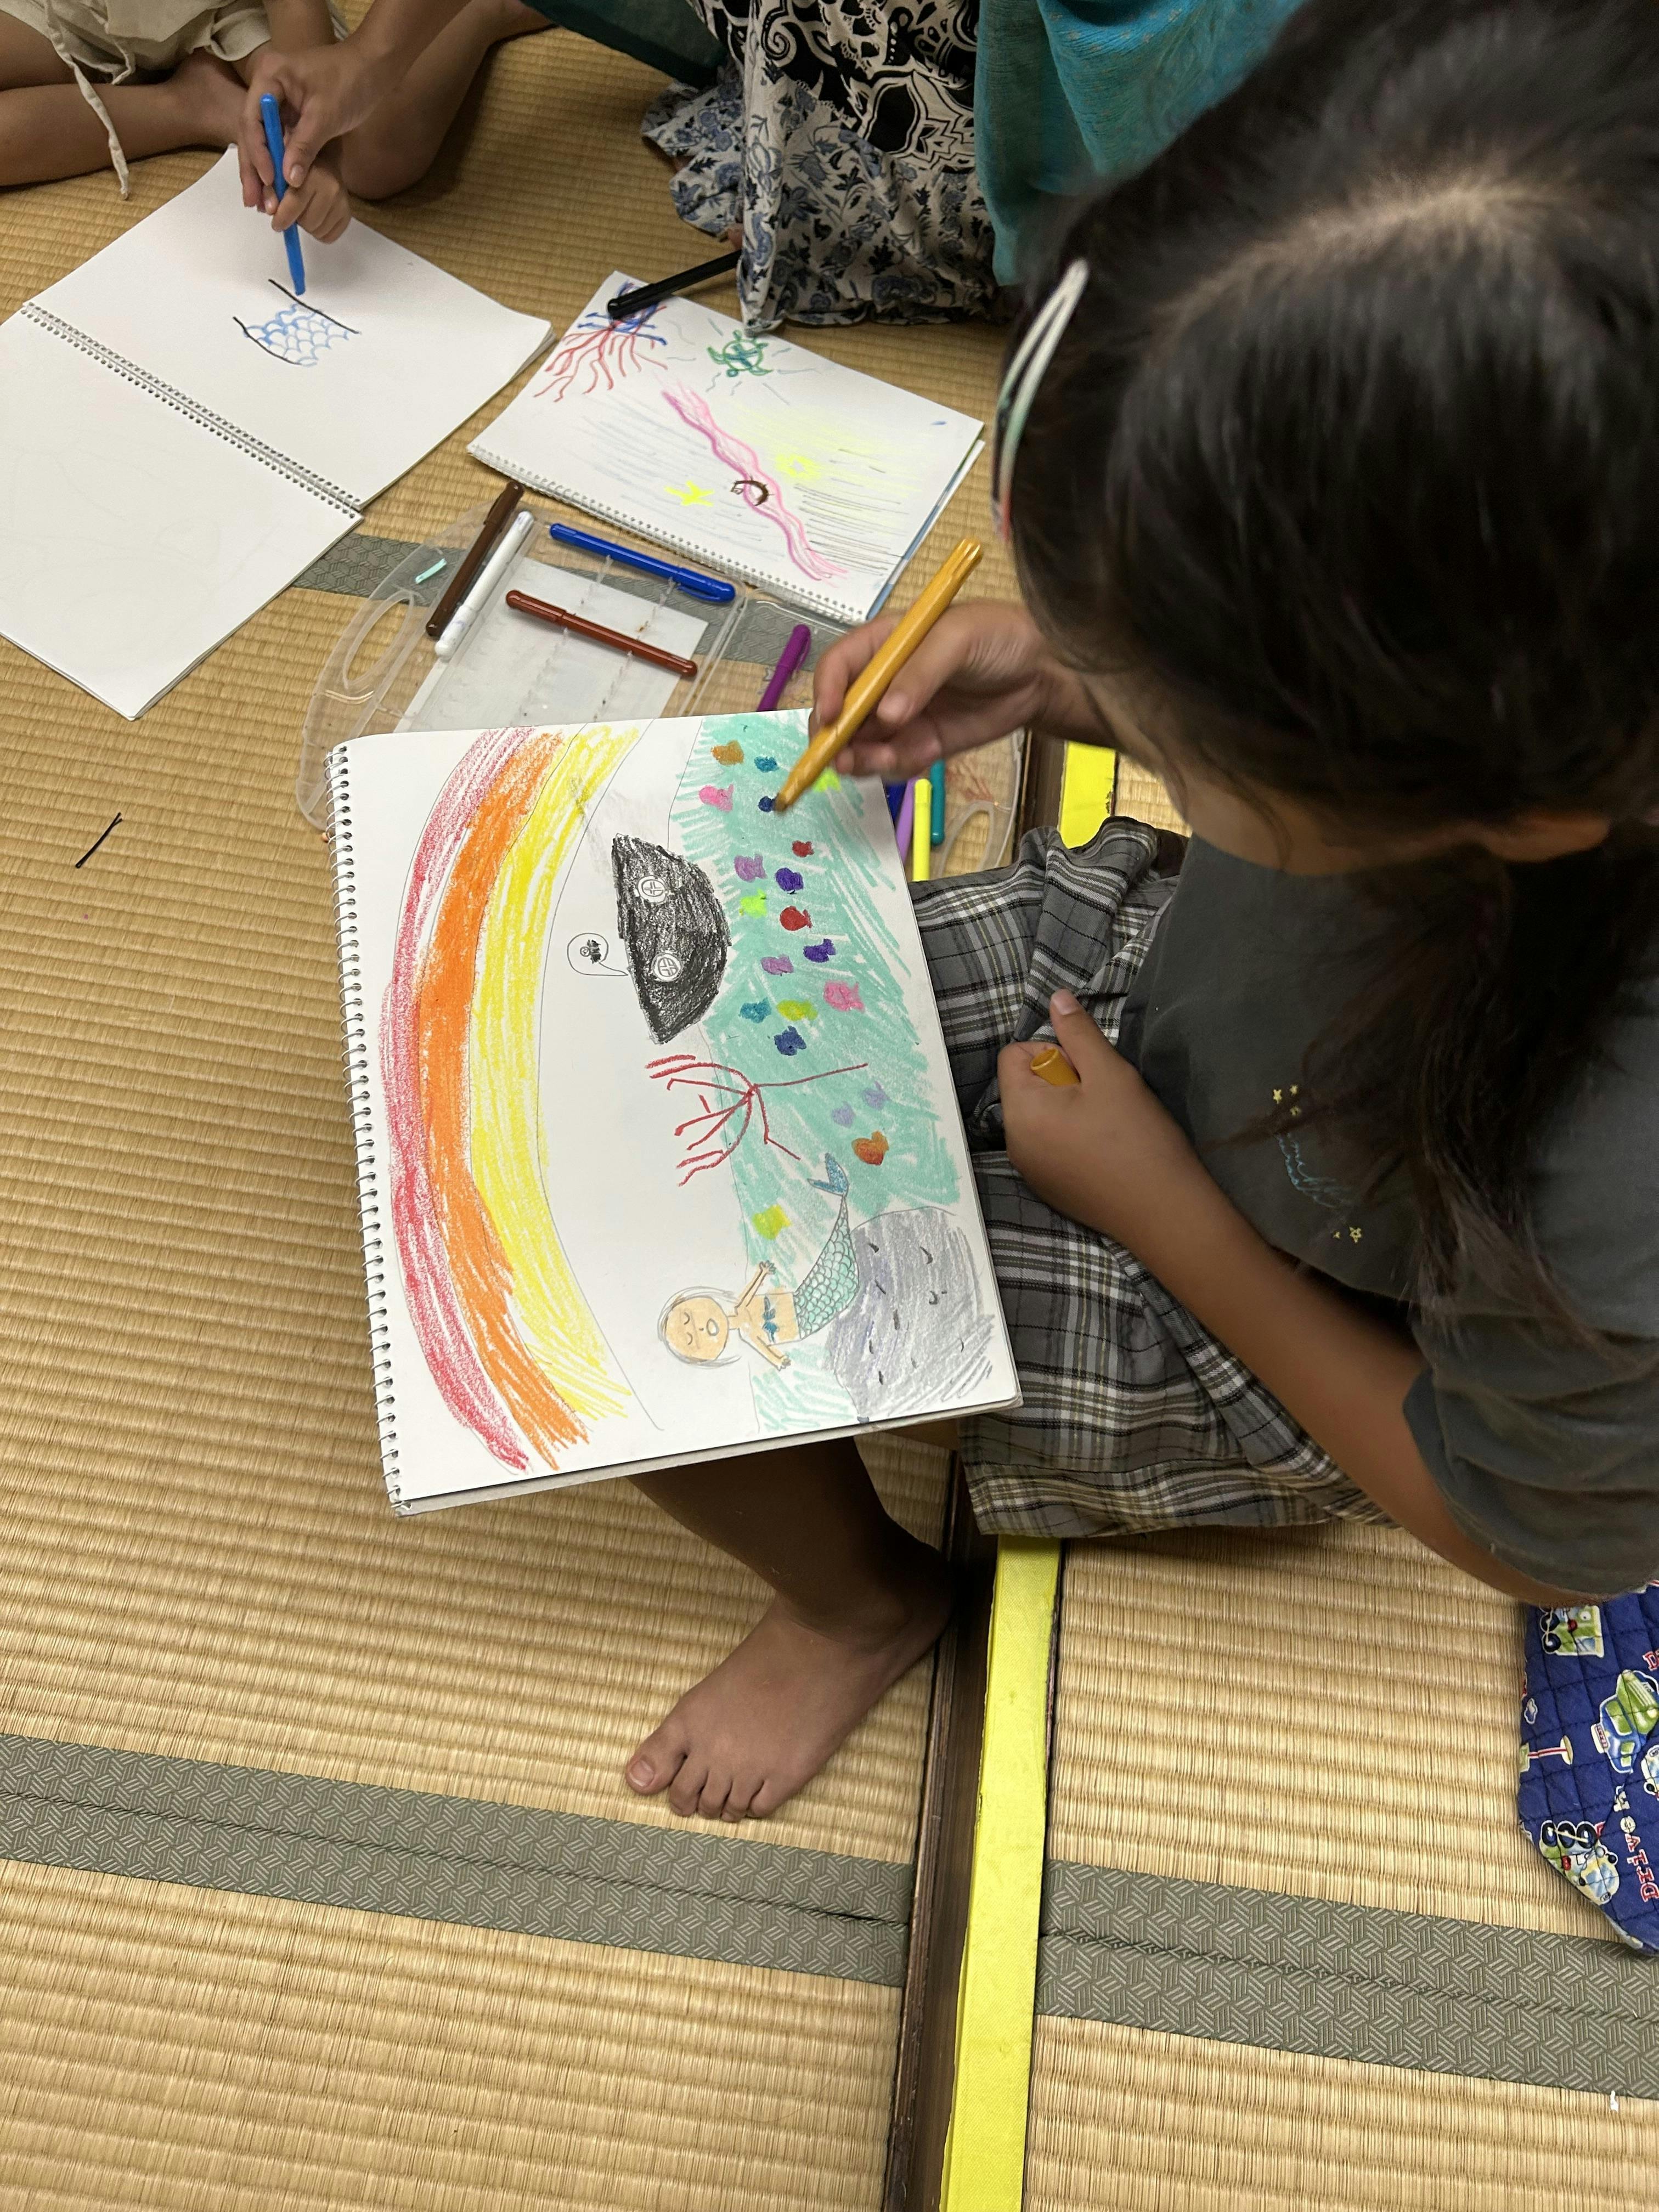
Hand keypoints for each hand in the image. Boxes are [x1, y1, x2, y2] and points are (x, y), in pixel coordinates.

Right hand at [238, 38, 388, 208]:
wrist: (371, 68)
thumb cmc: (350, 81)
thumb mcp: (325, 115)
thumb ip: (305, 147)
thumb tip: (289, 181)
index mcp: (269, 76)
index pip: (252, 119)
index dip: (258, 154)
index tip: (269, 181)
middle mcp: (267, 87)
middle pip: (252, 134)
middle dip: (254, 170)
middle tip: (255, 203)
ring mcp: (277, 102)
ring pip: (263, 142)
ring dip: (264, 174)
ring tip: (264, 205)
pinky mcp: (290, 115)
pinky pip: (279, 144)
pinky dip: (279, 166)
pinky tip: (278, 191)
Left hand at [259, 143, 351, 241]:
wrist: (323, 156)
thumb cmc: (294, 161)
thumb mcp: (277, 165)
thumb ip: (270, 185)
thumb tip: (269, 210)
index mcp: (314, 171)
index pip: (295, 202)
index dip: (282, 216)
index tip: (275, 221)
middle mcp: (332, 187)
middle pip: (306, 222)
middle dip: (295, 220)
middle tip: (291, 211)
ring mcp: (342, 201)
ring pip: (317, 231)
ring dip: (306, 226)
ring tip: (303, 211)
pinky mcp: (347, 213)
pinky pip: (328, 237)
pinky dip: (318, 233)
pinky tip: (314, 218)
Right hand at [810, 601, 1098, 778]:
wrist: (1042, 672)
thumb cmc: (999, 637)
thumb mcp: (958, 639)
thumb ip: (921, 673)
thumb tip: (887, 714)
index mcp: (884, 644)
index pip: (838, 666)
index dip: (826, 691)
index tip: (830, 718)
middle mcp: (883, 682)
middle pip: (839, 712)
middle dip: (834, 737)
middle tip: (842, 757)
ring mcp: (900, 717)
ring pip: (861, 744)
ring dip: (860, 759)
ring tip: (882, 760)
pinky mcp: (921, 744)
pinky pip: (893, 763)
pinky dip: (892, 768)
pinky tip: (911, 761)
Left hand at [998, 991, 1208, 1249]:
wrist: (1164, 1212)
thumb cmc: (1137, 1137)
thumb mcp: (1110, 1073)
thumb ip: (1078, 1032)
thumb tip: (1056, 998)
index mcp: (1020, 1111)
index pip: (1013, 1055)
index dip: (1052, 1051)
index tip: (1088, 1071)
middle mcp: (1013, 1143)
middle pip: (1025, 1085)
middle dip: (1061, 1080)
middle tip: (1102, 1098)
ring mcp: (1029, 1171)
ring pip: (1040, 1115)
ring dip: (1068, 1108)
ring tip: (1108, 1123)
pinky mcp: (1048, 1189)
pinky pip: (1049, 1146)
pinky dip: (1071, 1138)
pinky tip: (1106, 1150)